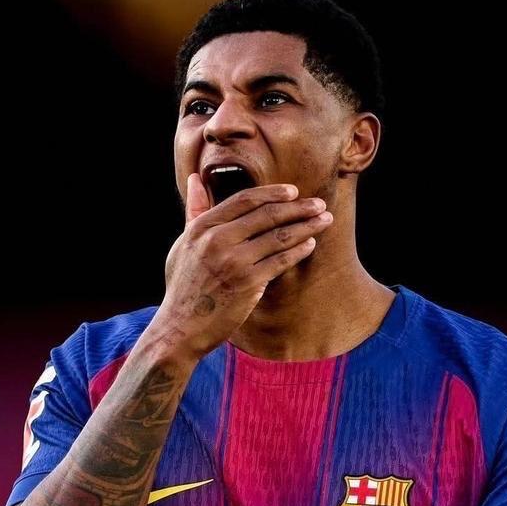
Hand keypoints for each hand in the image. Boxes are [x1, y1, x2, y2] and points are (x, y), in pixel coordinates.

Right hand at [157, 173, 332, 359]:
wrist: (182, 326)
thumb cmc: (184, 285)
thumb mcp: (183, 243)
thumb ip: (194, 210)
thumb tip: (194, 179)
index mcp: (202, 227)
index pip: (244, 200)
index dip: (272, 193)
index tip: (293, 191)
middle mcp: (217, 240)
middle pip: (267, 215)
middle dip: (298, 208)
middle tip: (319, 205)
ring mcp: (234, 261)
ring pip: (279, 237)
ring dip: (306, 227)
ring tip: (324, 220)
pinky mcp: (249, 283)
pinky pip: (281, 261)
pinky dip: (299, 251)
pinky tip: (311, 244)